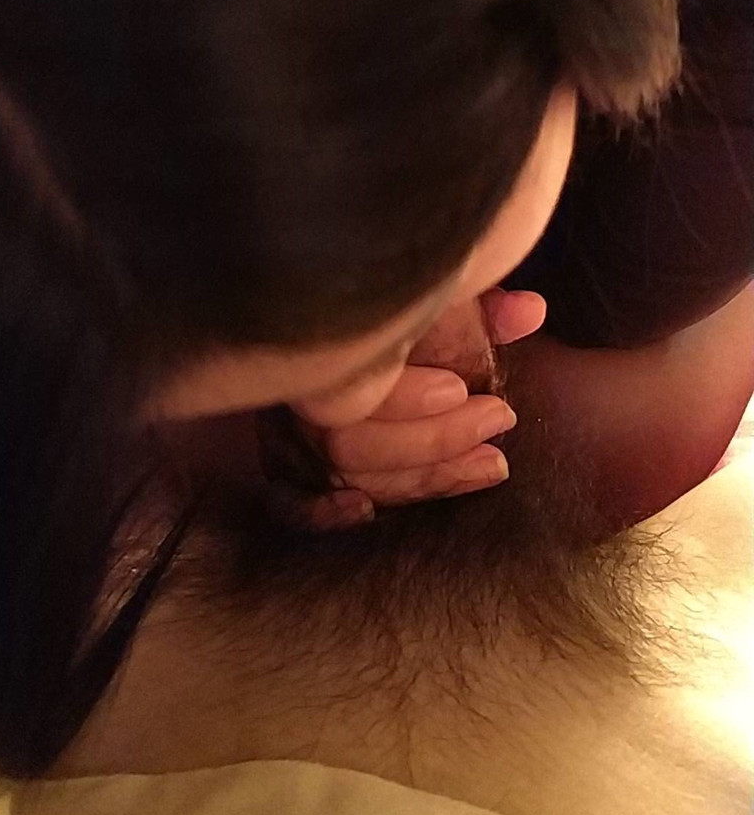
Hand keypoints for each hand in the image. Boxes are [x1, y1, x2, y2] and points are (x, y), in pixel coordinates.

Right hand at [262, 288, 544, 530]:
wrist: (326, 310)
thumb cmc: (395, 311)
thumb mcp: (438, 300)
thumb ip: (477, 308)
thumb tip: (531, 312)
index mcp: (328, 340)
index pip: (355, 386)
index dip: (406, 398)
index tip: (461, 390)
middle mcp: (299, 389)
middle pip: (349, 441)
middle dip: (432, 440)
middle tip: (499, 418)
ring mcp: (286, 430)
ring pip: (344, 473)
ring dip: (421, 477)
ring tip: (490, 464)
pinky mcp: (283, 465)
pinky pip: (287, 502)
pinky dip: (319, 514)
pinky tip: (364, 513)